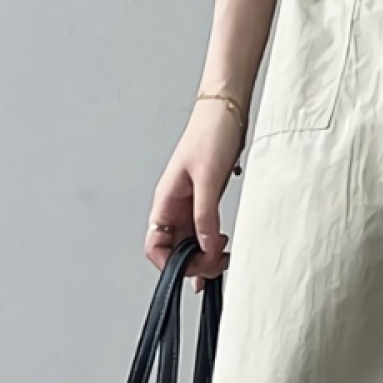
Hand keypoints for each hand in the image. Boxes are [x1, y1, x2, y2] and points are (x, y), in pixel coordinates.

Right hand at [145, 99, 243, 290]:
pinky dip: (212, 243)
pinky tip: (222, 250)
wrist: (227, 111)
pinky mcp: (206, 199)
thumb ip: (206, 217)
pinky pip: (204, 230)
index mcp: (165, 200)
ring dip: (205, 254)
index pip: (155, 246)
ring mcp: (190, 203)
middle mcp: (174, 205)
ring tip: (225, 255)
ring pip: (190, 242)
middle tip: (218, 263)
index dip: (171, 264)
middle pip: (174, 249)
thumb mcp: (209, 180)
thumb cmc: (212, 135)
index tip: (194, 271)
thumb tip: (206, 248)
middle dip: (194, 263)